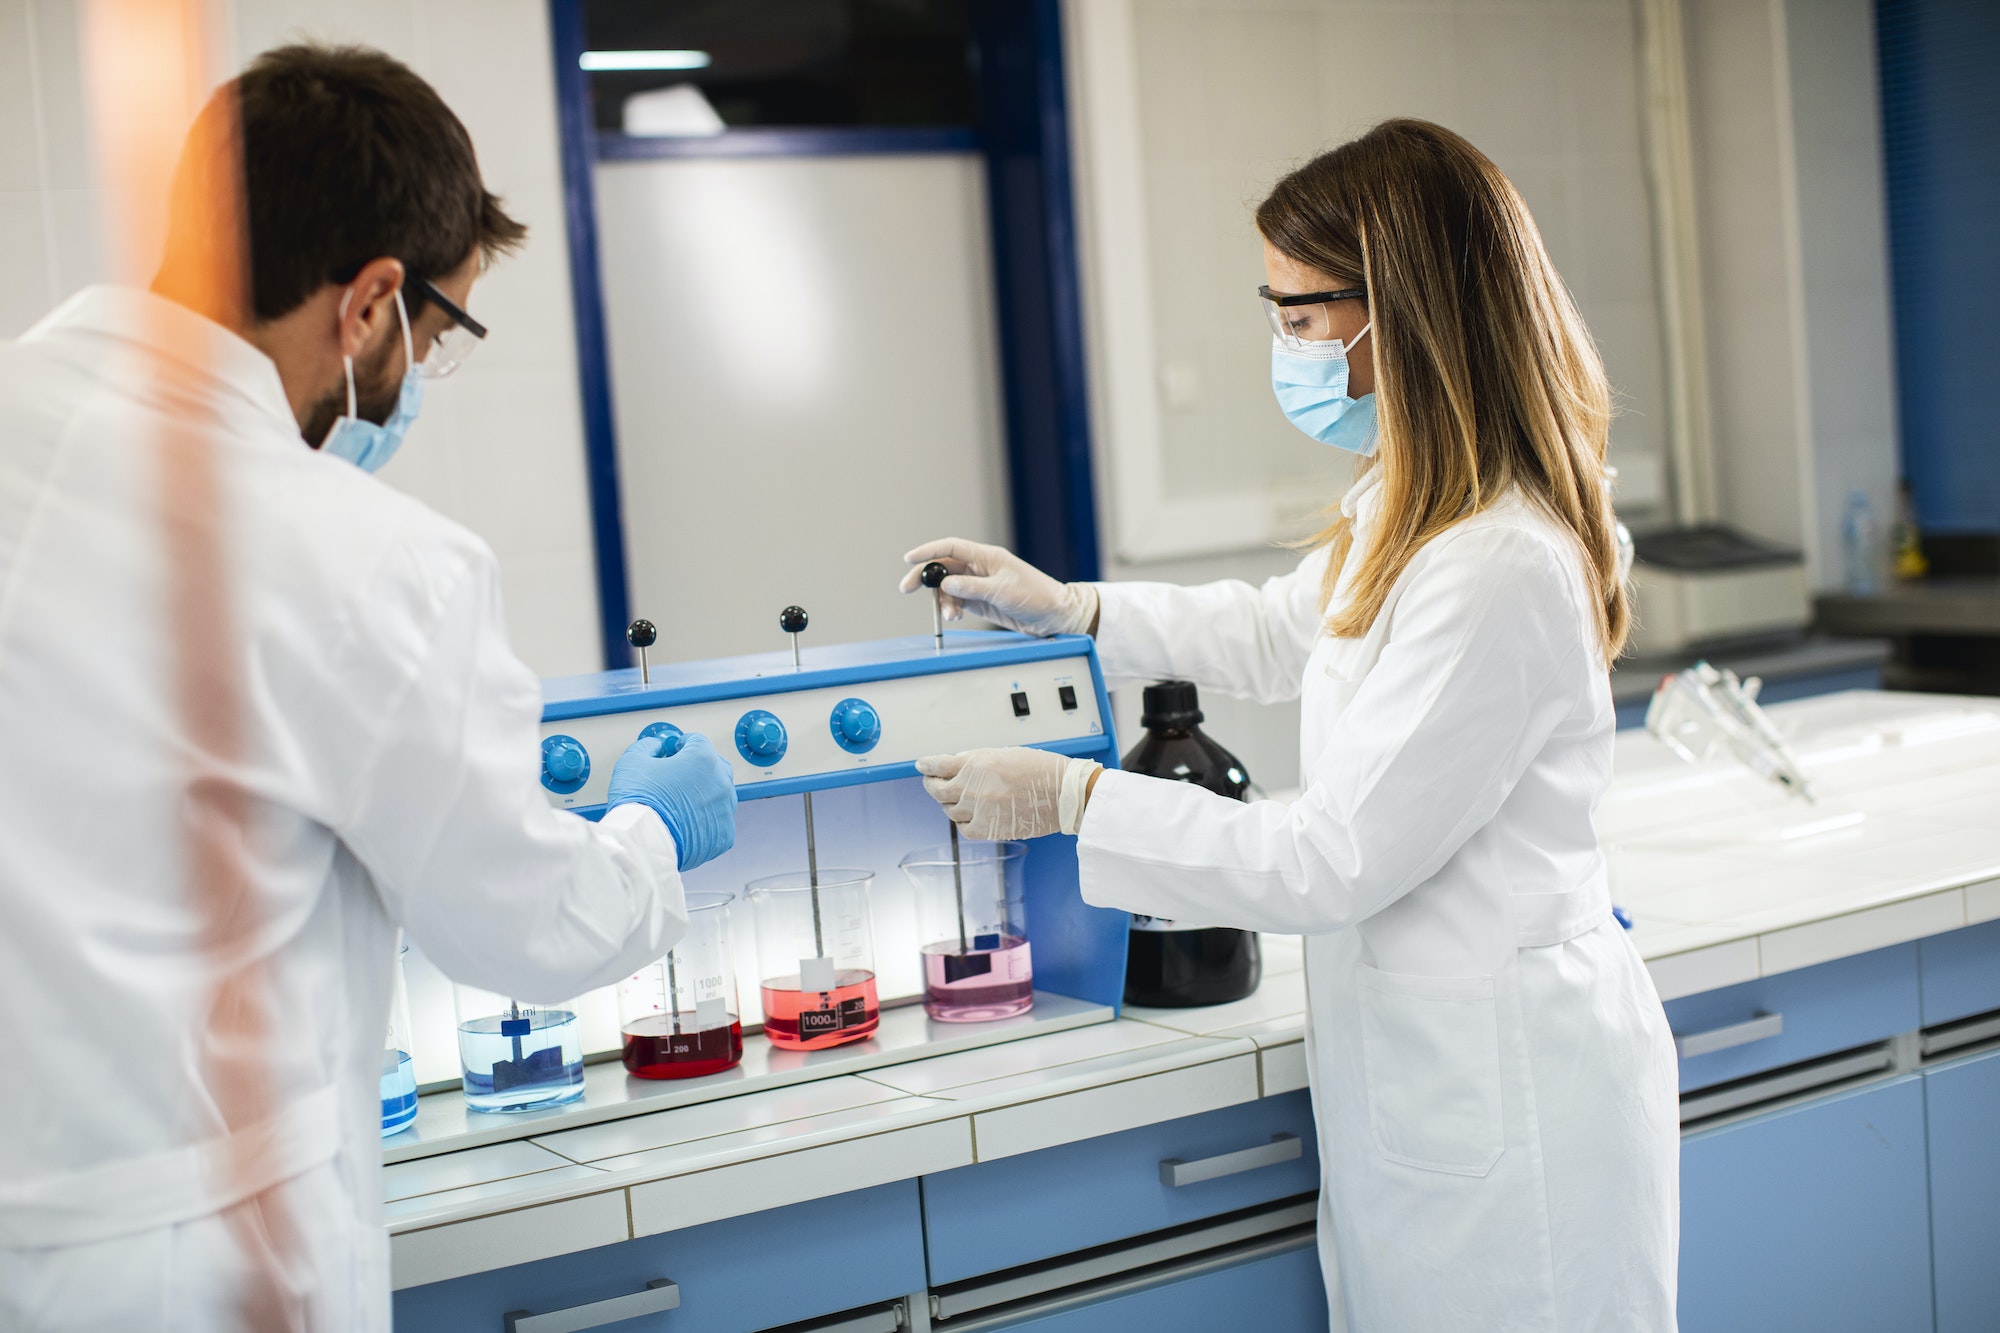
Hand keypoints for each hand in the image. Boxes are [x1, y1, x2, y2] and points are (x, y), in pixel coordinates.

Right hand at [606, 731, 736, 870]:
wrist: (642, 842)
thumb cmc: (639, 802)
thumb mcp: (633, 761)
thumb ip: (648, 746)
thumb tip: (656, 747)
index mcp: (703, 759)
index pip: (697, 741)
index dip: (682, 745)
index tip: (673, 751)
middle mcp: (720, 782)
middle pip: (714, 766)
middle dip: (698, 767)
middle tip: (678, 775)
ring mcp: (725, 809)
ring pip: (720, 795)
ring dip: (705, 794)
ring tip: (681, 802)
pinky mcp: (724, 834)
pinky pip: (720, 821)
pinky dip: (707, 820)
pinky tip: (688, 821)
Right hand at [900, 538, 1097, 637]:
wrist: (1054, 615)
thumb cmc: (1035, 595)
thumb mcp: (1003, 591)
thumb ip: (972, 588)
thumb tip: (945, 585)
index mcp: (986, 556)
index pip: (951, 548)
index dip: (928, 551)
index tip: (909, 559)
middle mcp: (979, 568)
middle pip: (943, 568)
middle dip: (925, 577)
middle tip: (906, 589)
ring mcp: (978, 585)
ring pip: (948, 588)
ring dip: (942, 600)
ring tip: (950, 615)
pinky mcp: (980, 601)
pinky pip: (957, 601)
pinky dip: (952, 608)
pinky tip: (955, 616)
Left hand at [917, 747, 1099, 840]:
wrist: (1064, 793)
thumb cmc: (1041, 770)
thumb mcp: (1004, 754)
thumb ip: (977, 762)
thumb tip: (957, 769)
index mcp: (976, 761)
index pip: (938, 764)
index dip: (926, 765)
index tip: (921, 765)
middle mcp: (972, 785)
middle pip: (937, 789)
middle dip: (931, 785)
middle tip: (932, 783)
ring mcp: (978, 808)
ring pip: (948, 809)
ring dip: (949, 804)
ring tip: (956, 799)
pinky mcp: (987, 828)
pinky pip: (963, 828)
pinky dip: (962, 822)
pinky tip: (968, 816)